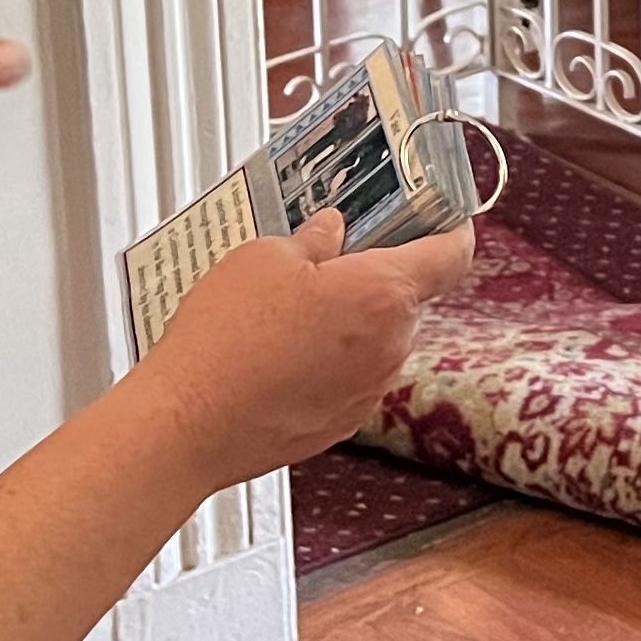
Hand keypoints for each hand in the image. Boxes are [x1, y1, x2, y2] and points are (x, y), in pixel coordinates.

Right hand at [139, 214, 481, 486]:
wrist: (188, 424)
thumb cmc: (225, 343)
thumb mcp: (263, 258)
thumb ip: (312, 239)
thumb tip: (329, 232)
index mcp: (383, 295)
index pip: (452, 254)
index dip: (452, 228)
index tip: (444, 215)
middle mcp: (389, 347)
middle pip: (406, 297)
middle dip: (374, 274)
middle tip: (331, 257)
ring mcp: (367, 390)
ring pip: (377, 338)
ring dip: (349, 320)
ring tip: (290, 309)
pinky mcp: (341, 422)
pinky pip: (351, 376)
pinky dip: (329, 360)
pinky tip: (280, 351)